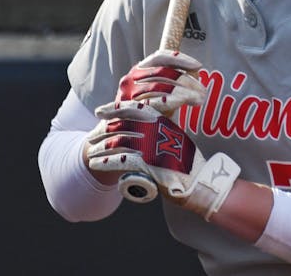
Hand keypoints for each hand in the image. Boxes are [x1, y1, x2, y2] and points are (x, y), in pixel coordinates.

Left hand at [86, 101, 239, 217]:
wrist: (199, 181)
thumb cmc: (187, 163)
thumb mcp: (176, 140)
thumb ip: (160, 133)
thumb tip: (144, 130)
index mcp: (163, 121)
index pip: (134, 108)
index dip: (115, 108)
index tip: (100, 111)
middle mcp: (156, 130)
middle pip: (122, 125)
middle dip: (103, 132)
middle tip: (92, 138)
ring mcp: (152, 146)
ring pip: (118, 143)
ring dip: (101, 148)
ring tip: (91, 156)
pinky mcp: (148, 164)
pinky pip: (121, 160)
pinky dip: (105, 162)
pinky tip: (96, 164)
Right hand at [116, 49, 206, 112]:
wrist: (127, 137)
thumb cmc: (149, 112)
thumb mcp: (162, 93)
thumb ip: (175, 80)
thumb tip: (196, 71)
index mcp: (139, 70)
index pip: (160, 57)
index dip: (180, 59)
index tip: (198, 65)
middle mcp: (131, 79)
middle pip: (163, 72)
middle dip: (187, 80)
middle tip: (203, 91)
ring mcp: (128, 94)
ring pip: (161, 86)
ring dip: (184, 91)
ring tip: (199, 98)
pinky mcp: (129, 111)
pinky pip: (154, 102)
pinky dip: (173, 100)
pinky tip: (185, 101)